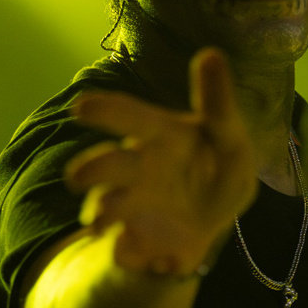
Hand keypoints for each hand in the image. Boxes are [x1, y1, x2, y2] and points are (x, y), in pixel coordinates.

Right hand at [63, 47, 258, 276]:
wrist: (209, 225)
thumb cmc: (217, 169)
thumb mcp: (229, 137)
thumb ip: (217, 103)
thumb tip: (211, 53)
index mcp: (159, 136)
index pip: (131, 118)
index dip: (108, 112)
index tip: (82, 108)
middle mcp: (136, 167)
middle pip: (107, 165)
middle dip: (92, 170)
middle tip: (77, 177)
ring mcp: (130, 205)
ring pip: (105, 207)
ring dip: (100, 213)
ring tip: (98, 223)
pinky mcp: (132, 241)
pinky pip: (122, 250)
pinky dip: (124, 253)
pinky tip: (131, 254)